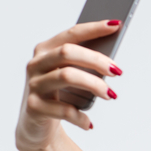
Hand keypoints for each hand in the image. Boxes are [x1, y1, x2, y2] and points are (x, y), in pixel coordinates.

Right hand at [15, 20, 123, 150]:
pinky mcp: (34, 107)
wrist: (36, 125)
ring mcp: (34, 85)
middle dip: (96, 60)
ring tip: (111, 95)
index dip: (93, 28)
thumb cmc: (59, 95)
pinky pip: (63, 109)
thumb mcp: (71, 76)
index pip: (71, 34)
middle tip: (117, 71)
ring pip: (66, 76)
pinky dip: (80, 116)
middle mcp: (36, 64)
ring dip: (94, 85)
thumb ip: (85, 65)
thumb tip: (112, 62)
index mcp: (45, 50)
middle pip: (67, 52)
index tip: (116, 25)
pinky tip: (89, 122)